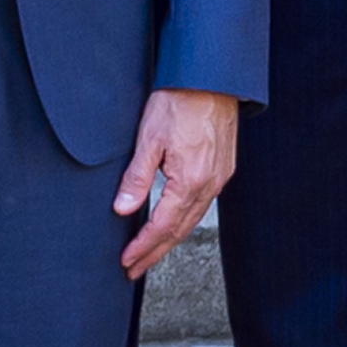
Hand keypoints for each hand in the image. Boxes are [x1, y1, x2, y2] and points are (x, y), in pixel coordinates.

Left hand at [115, 87, 240, 277]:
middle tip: (134, 268)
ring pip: (192, 219)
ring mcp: (219, 177)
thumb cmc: (179, 101)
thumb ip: (136, 178)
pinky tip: (174, 222)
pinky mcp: (223, 168)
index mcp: (189, 181)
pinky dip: (184, 219)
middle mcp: (209, 184)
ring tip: (150, 252)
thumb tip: (123, 210)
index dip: (143, 247)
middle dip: (155, 252)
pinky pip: (203, 204)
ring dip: (170, 239)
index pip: (162, 226)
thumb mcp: (149, 138)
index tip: (127, 262)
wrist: (212, 77)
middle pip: (179, 230)